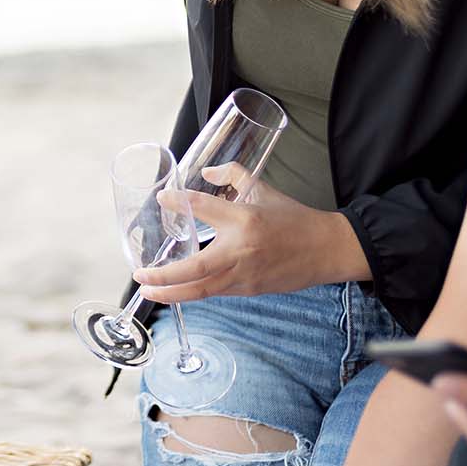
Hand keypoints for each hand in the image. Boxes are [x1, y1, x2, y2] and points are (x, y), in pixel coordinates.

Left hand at [133, 164, 367, 300]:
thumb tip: (205, 173)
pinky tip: (176, 291)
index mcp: (244, 219)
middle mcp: (241, 250)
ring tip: (148, 290)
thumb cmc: (293, 218)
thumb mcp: (263, 189)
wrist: (326, 249)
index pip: (203, 209)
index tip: (162, 199)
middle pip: (195, 269)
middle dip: (164, 276)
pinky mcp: (249, 289)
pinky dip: (193, 293)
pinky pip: (215, 292)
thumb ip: (232, 175)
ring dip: (173, 293)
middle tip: (140, 274)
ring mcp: (245, 274)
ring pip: (202, 289)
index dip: (179, 202)